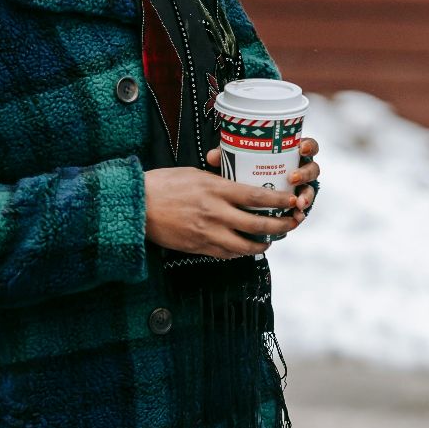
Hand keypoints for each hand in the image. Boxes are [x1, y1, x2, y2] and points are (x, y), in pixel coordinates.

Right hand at [143, 145, 306, 258]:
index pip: (256, 196)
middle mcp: (215, 213)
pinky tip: (246, 248)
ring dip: (263, 244)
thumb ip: (219, 179)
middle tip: (292, 223)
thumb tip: (237, 180)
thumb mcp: (195, 173)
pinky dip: (240, 252)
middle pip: (257, 224)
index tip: (292, 201)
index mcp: (216, 190)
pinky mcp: (198, 247)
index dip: (279, 200)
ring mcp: (207, 233)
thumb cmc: (163, 184)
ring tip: (271, 240)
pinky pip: (226, 254)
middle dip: (280, 226)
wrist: (136, 206)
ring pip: (245, 246)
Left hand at [207, 138, 322, 213]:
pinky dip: (300, 213)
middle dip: (306, 174)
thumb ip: (228, 156)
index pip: (307, 145)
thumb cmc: (246, 170)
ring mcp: (300, 188)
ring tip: (298, 204)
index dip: (308, 146)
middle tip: (293, 178)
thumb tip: (213, 156)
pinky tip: (296, 218)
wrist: (243, 193)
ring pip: (310, 190)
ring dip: (306, 196)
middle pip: (312, 169)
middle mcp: (299, 169)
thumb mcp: (238, 161)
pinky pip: (302, 209)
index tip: (300, 148)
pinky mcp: (296, 205)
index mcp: (291, 154)